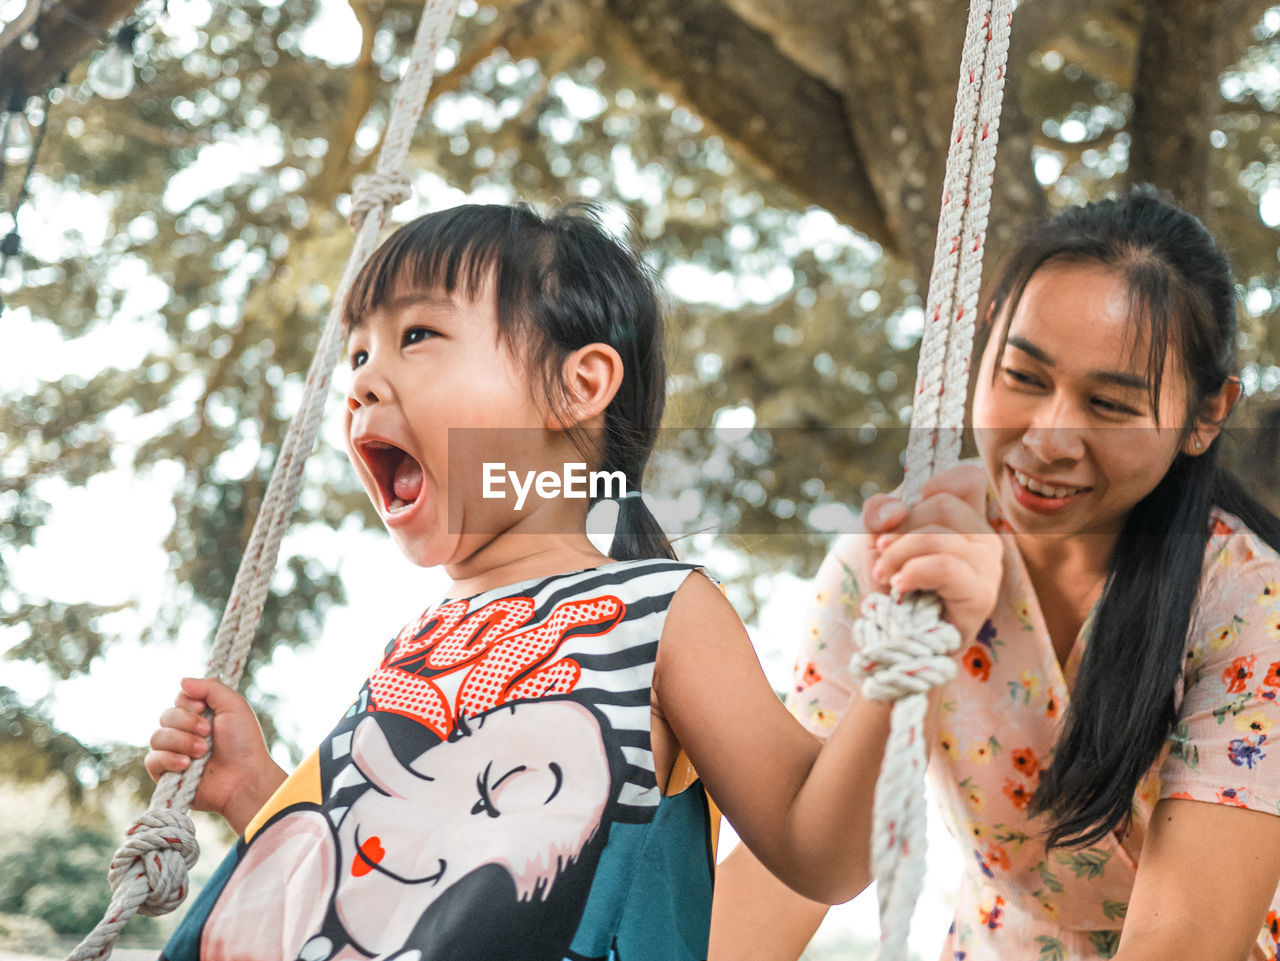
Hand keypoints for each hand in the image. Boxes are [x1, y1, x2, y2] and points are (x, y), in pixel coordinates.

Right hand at [144, 677, 286, 833]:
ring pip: (157, 737)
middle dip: (187, 723)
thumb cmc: (244, 743)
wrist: (244, 778)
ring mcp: (174, 753)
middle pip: (166, 716)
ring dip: (181, 742)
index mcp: (201, 715)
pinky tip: (187, 764)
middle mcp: (185, 732)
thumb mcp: (233, 705)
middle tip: (208, 733)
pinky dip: (169, 759)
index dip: (187, 703)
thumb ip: (210, 687)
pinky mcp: (166, 774)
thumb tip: (182, 680)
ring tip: (202, 752)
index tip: (203, 709)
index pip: (178, 699)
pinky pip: (152, 760)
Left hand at [861, 463, 1001, 645]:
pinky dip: (913, 572)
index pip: (967, 479)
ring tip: (885, 575)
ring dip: (899, 554)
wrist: (900, 639)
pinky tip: (899, 587)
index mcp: (966, 520)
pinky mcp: (982, 594)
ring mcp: (989, 566)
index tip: (904, 514)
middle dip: (901, 528)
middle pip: (943, 504)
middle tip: (881, 555)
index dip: (934, 484)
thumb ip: (878, 513)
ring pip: (941, 535)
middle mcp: (985, 538)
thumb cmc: (896, 587)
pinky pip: (945, 566)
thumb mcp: (876, 540)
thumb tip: (895, 509)